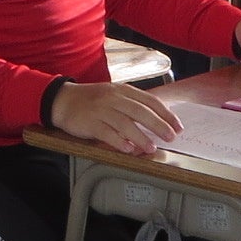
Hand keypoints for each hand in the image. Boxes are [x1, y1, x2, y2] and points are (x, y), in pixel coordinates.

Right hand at [49, 80, 181, 158]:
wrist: (63, 100)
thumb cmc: (91, 100)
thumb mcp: (113, 95)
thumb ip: (132, 104)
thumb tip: (156, 119)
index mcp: (123, 90)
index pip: (150, 101)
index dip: (166, 114)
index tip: (177, 126)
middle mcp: (113, 98)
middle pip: (140, 111)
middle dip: (158, 125)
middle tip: (171, 137)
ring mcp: (101, 110)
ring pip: (125, 123)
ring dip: (141, 137)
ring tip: (152, 148)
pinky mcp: (90, 122)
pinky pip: (107, 132)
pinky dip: (119, 141)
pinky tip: (129, 149)